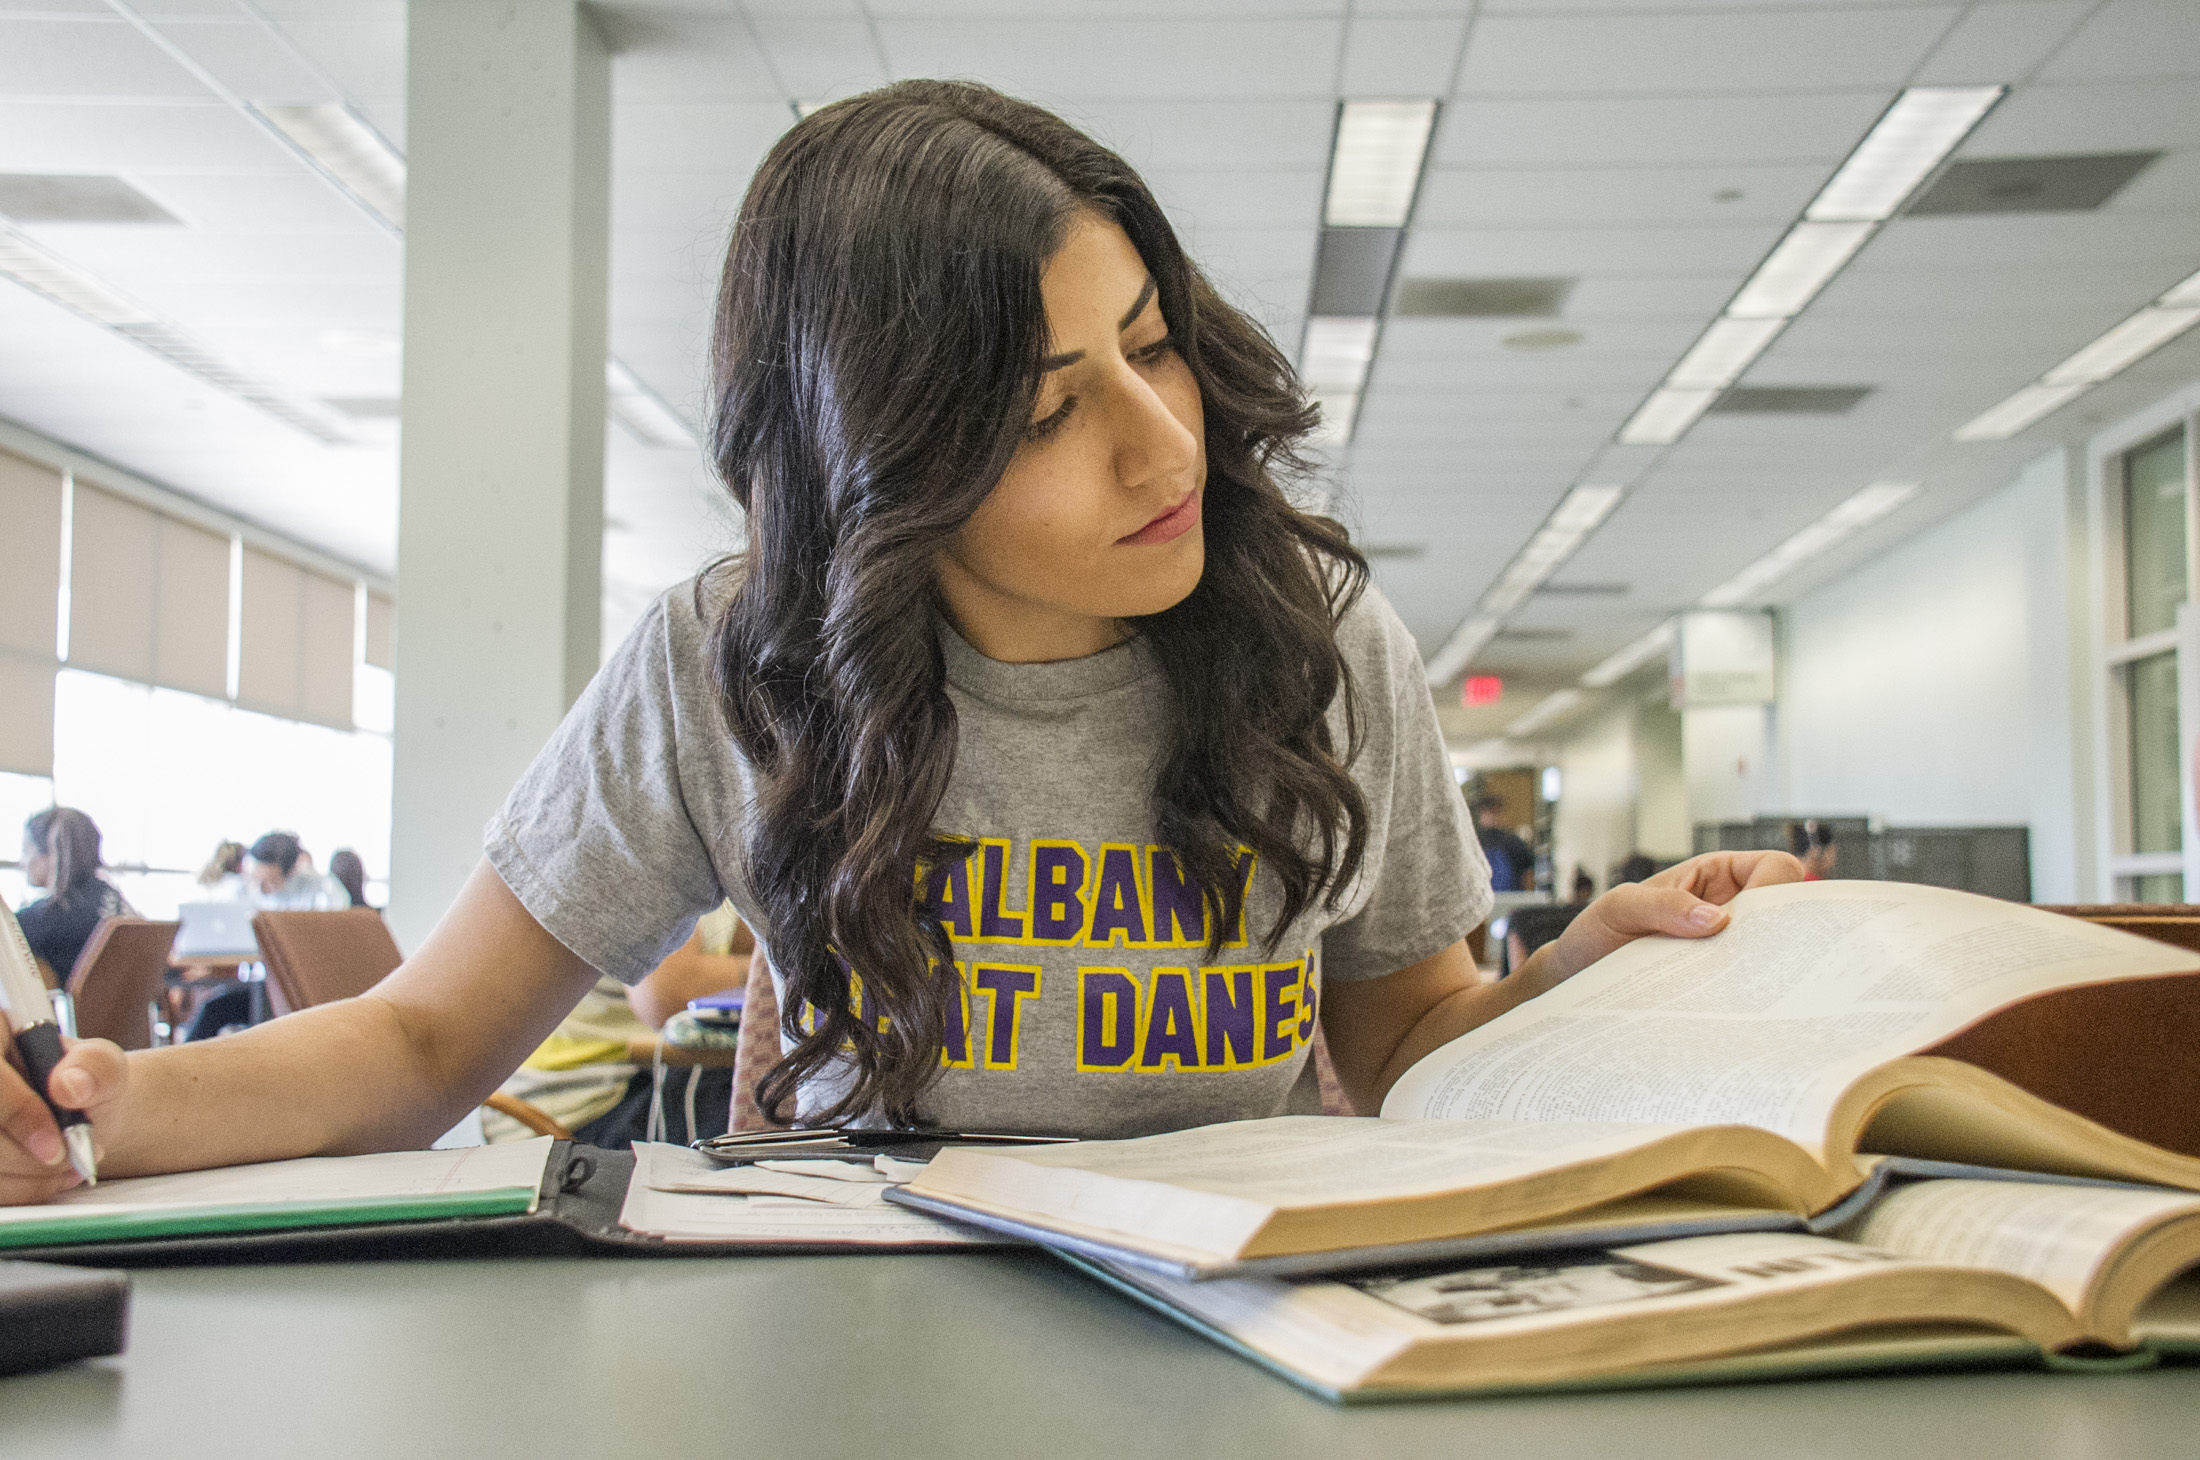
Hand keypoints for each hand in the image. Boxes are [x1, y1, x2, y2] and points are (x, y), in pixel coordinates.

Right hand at [0, 1037, 127, 1204]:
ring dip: (23, 1178)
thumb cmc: (82, 1082)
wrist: (76, 1115)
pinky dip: (17, 1189)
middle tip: (67, 1160)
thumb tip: (69, 1086)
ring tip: (65, 1168)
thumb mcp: (102, 1065)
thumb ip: (96, 1067)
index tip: (56, 1145)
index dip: (16, 1113)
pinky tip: (46, 1180)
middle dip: (24, 1157)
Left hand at [1515, 850, 1805, 996]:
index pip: (1774, 868)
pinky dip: (1748, 995)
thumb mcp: (1620, 908)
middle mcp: (1730, 909)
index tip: (1760, 922)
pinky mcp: (1720, 983)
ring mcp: (1727, 948)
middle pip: (1786, 913)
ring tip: (1752, 990)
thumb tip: (1718, 921)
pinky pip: (1747, 986)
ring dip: (1767, 969)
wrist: (1576, 978)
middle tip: (1768, 962)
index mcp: (1716, 875)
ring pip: (1771, 954)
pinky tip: (1737, 1009)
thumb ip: (1663, 907)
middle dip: (1784, 934)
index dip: (1778, 889)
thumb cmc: (1596, 933)